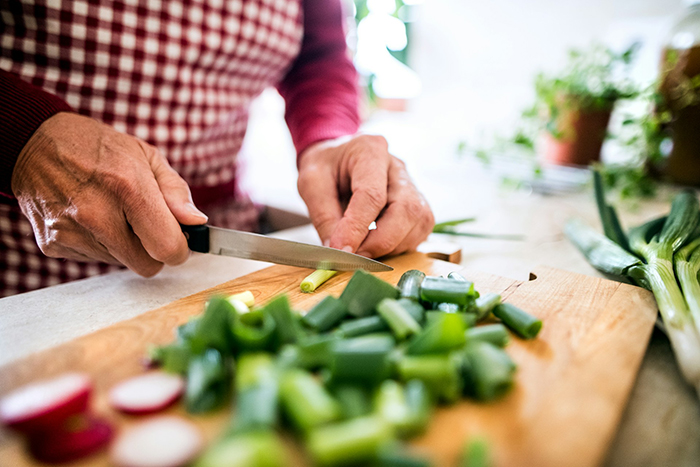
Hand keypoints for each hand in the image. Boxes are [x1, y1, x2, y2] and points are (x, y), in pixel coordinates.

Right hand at [11, 112, 207, 276]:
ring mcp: (71, 232)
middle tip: (146, 224)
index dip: (180, 249)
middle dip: (154, 250)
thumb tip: (196, 222)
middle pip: (147, 265)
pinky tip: (90, 217)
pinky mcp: (53, 245)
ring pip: (121, 263)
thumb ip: (176, 192)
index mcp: (128, 187)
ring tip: (112, 212)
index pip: (167, 247)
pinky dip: (100, 244)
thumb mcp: (146, 157)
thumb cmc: (99, 148)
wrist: (34, 142)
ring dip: (125, 245)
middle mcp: (96, 213)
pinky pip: (94, 259)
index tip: (179, 239)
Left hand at [297, 134, 433, 257]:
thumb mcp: (311, 184)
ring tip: (362, 249)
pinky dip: (399, 246)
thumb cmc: (325, 168)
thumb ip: (324, 216)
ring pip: (418, 223)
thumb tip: (338, 251)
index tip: (341, 250)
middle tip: (354, 256)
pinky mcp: (418, 206)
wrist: (337, 160)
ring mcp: (413, 186)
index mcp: (370, 151)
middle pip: (406, 209)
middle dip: (381, 241)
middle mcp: (398, 167)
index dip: (357, 227)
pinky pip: (419, 231)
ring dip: (391, 246)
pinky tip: (376, 245)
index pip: (372, 195)